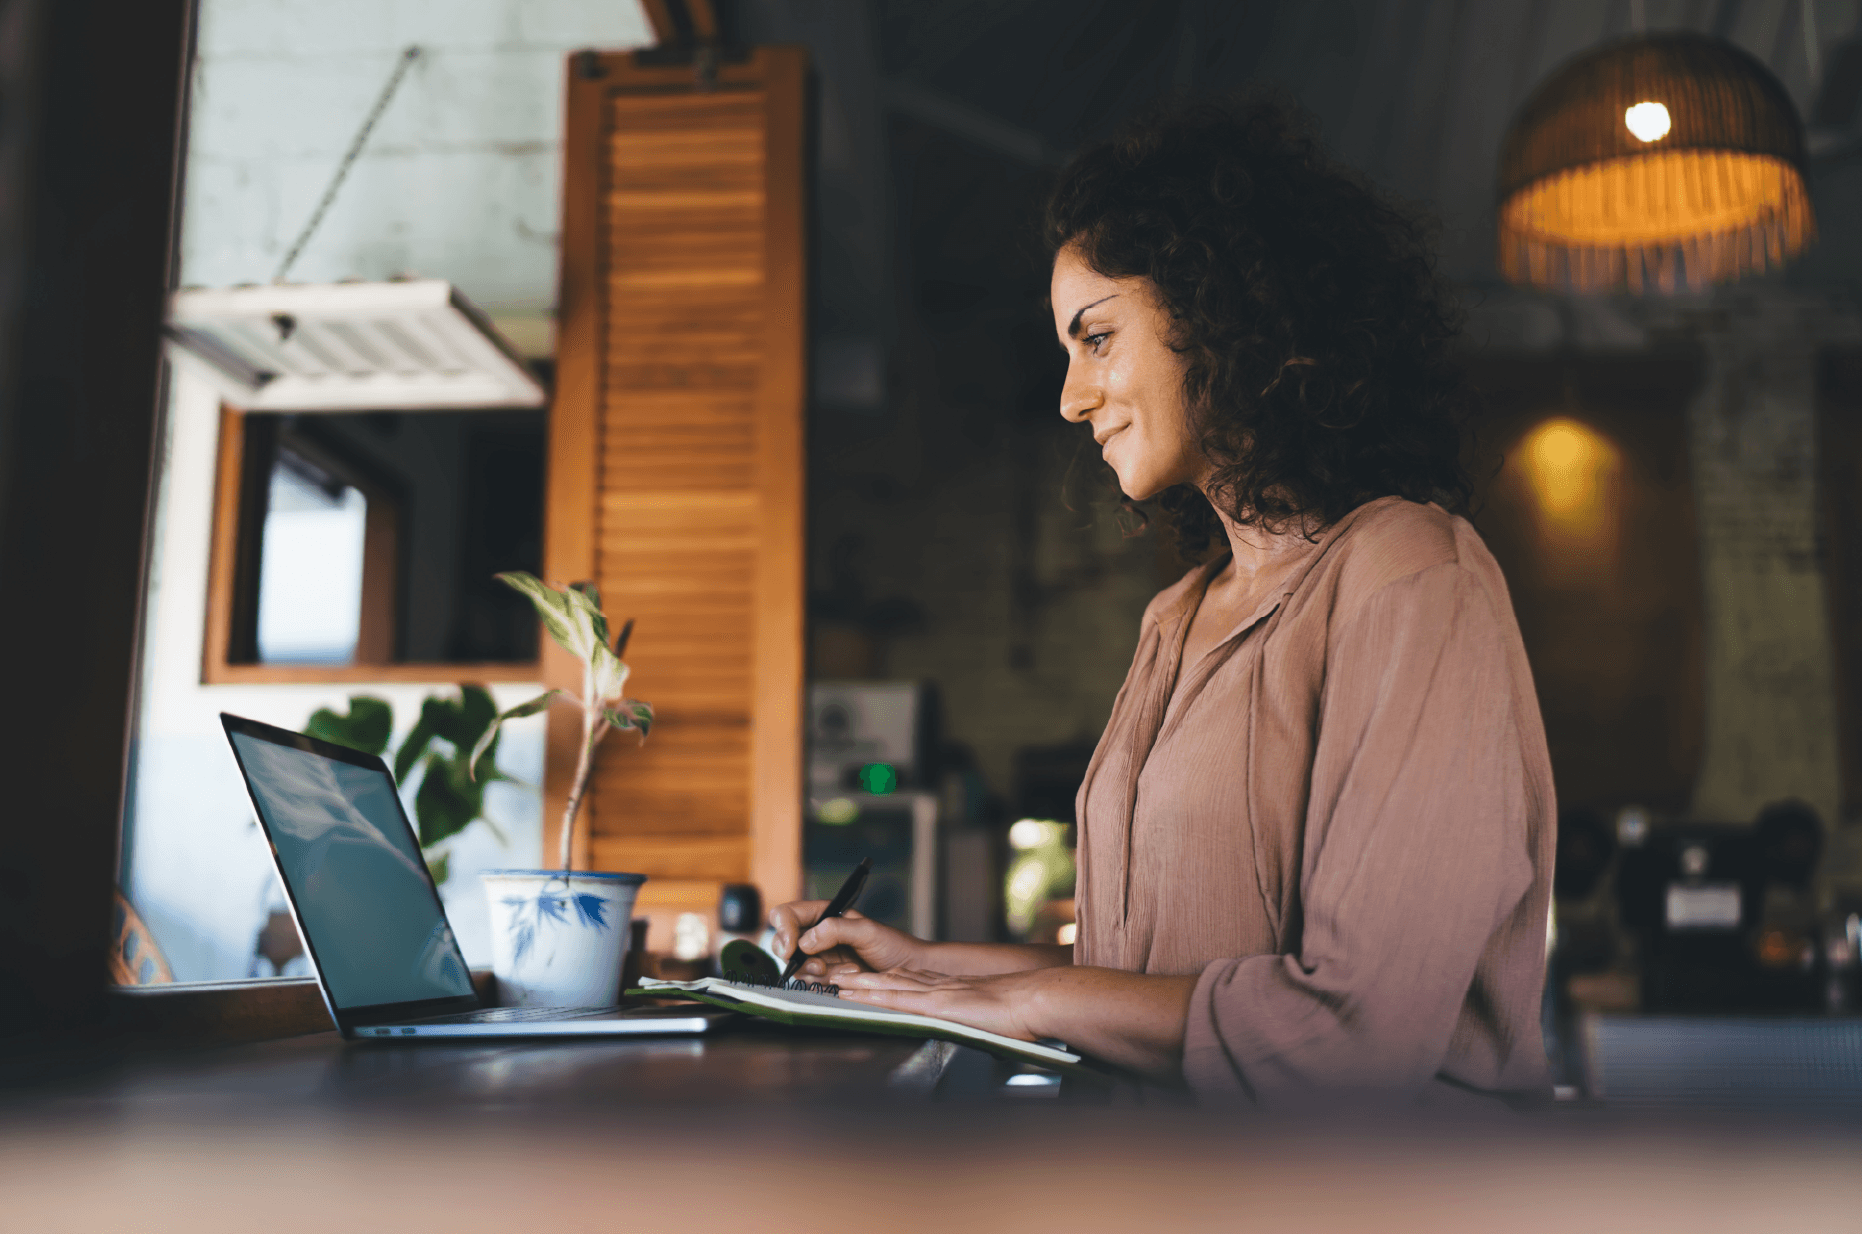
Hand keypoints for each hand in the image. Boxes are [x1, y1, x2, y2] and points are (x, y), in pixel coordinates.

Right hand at [767, 901, 928, 978]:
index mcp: (824, 915)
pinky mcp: (825, 977)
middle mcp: (817, 934)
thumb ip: (835, 930)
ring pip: (795, 966)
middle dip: (795, 956)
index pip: (787, 914)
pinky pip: (808, 982)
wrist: (909, 972)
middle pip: (782, 942)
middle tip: (819, 965)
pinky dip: (821, 984)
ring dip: (814, 972)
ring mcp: (819, 957)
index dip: (783, 929)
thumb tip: (806, 940)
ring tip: (842, 971)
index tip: (793, 946)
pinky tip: (842, 980)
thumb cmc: (893, 946)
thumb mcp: (867, 931)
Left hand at [831, 966, 1047, 1041]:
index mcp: (950, 990)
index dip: (883, 979)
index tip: (862, 976)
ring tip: (832, 982)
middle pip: (892, 979)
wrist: (1034, 1000)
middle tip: (835, 974)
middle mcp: (938, 987)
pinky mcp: (937, 1005)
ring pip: (887, 986)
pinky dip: (872, 996)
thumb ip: (974, 1017)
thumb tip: (973, 1027)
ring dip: (858, 985)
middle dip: (863, 978)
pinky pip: (897, 999)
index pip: (908, 981)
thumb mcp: (991, 1014)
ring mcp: (935, 994)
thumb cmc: (1021, 1012)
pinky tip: (854, 996)